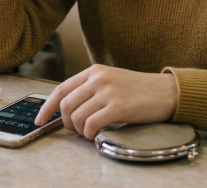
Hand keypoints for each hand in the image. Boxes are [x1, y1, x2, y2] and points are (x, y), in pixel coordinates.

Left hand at [34, 65, 178, 139]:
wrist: (167, 91)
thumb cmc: (140, 90)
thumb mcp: (112, 80)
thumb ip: (91, 88)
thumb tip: (68, 107)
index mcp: (94, 71)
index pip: (61, 89)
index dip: (47, 107)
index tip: (39, 119)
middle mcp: (98, 78)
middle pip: (66, 105)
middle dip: (66, 123)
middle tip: (76, 130)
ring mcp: (108, 91)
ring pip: (76, 116)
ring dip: (79, 130)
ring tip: (89, 132)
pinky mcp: (118, 106)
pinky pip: (91, 124)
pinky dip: (89, 134)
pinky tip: (96, 135)